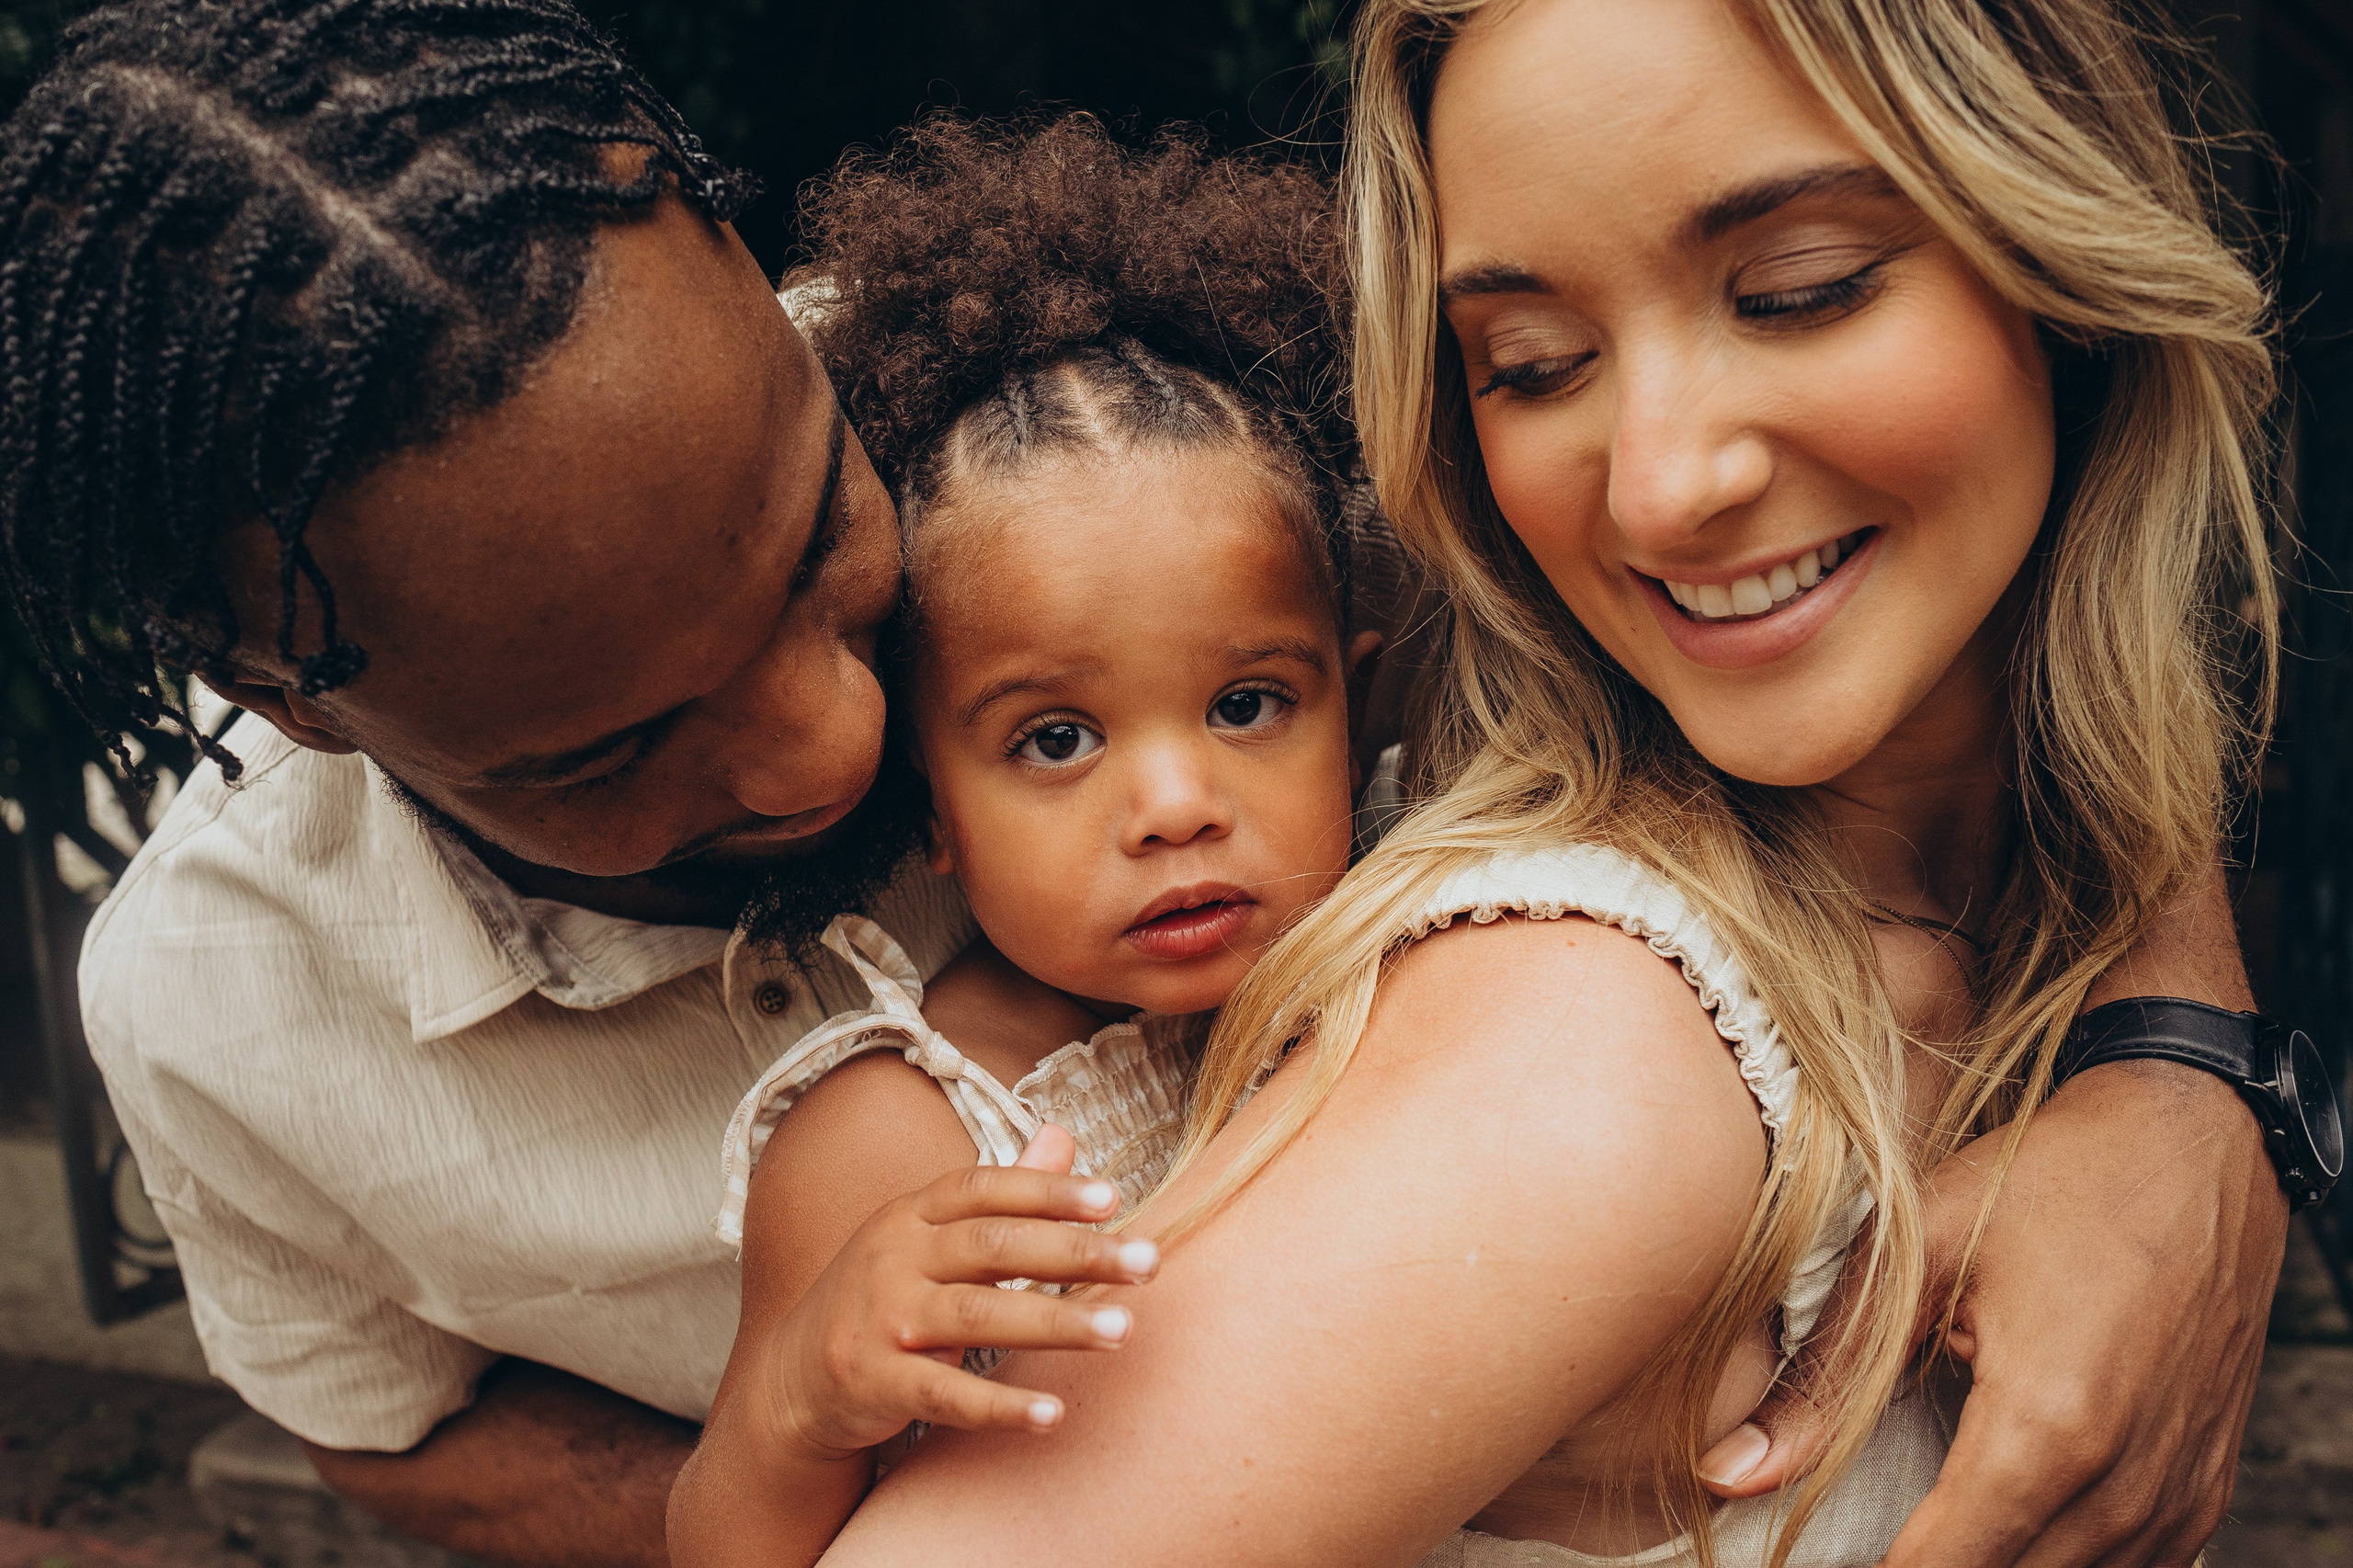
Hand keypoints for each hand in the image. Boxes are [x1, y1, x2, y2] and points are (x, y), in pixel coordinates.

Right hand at [751, 1126, 1162, 1461]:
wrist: (793, 1381)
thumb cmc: (884, 1297)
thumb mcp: (930, 1238)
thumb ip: (1001, 1196)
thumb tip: (1065, 1135)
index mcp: (911, 1215)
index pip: (983, 1188)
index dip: (1046, 1190)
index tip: (1112, 1199)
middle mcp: (893, 1258)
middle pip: (993, 1247)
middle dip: (1076, 1253)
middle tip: (1147, 1263)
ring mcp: (882, 1320)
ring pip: (979, 1316)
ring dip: (1056, 1323)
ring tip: (1122, 1329)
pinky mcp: (875, 1382)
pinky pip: (946, 1394)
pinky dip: (1000, 1406)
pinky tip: (1052, 1413)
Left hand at [1697, 1059, 2286, 1566]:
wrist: (2199, 1139)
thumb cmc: (2055, 1177)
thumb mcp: (1919, 1252)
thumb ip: (1828, 1372)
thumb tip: (1734, 1468)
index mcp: (2048, 1427)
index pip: (1948, 1566)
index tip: (1818, 1559)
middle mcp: (2128, 1479)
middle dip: (1932, 1567)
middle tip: (1861, 1539)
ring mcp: (2180, 1489)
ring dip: (2000, 1562)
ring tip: (1928, 1522)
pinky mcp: (2205, 1483)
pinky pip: (2136, 1566)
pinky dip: (2065, 1555)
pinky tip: (2009, 1517)